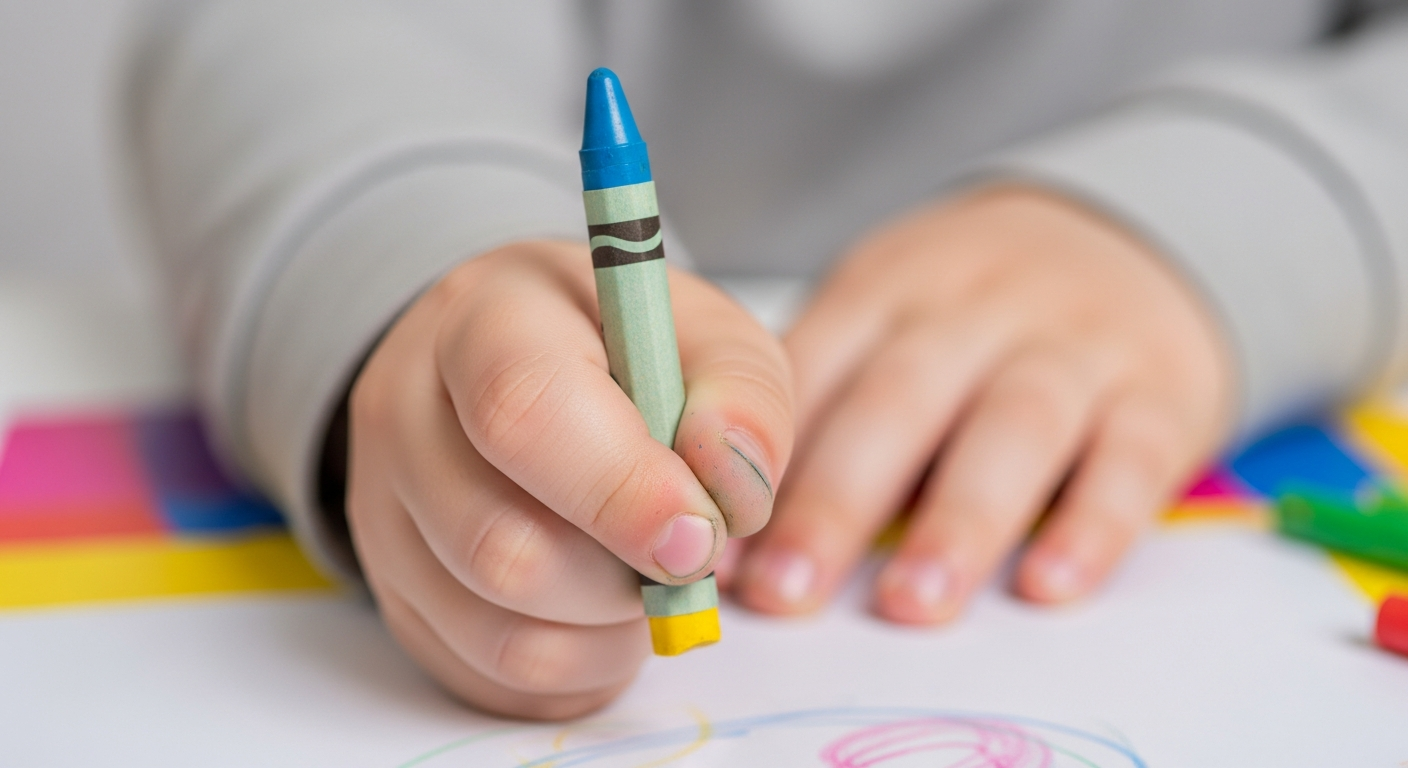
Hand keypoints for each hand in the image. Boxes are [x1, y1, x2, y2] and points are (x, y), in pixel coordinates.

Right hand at [347, 241, 790, 718]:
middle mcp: (406, 413)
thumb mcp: (706, 336)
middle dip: (625, 579)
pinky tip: (602, 611)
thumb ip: (742, 397)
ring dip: (608, 634)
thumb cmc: (622, 348)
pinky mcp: (394, 591)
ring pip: (499, 633)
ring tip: (644, 577)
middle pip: (502, 548)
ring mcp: (382, 511)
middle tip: (681, 552)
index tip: (700, 535)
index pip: (524, 412)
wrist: (524, 363)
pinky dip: (575, 669)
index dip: (622, 491)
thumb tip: (733, 492)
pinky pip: (490, 678)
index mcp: (485, 321)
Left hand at [728, 186, 1232, 622]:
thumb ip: (822, 401)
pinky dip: (1091, 525)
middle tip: (788, 593)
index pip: (812, 366)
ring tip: (908, 604)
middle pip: (901, 397)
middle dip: (837, 500)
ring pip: (1014, 423)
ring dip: (956, 520)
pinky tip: (1045, 587)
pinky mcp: (1162, 391)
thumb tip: (724, 521)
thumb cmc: (971, 315)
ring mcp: (1076, 342)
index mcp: (888, 285)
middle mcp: (978, 304)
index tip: (714, 549)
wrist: (1129, 238)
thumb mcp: (888, 318)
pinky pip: (1131, 456)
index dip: (757, 460)